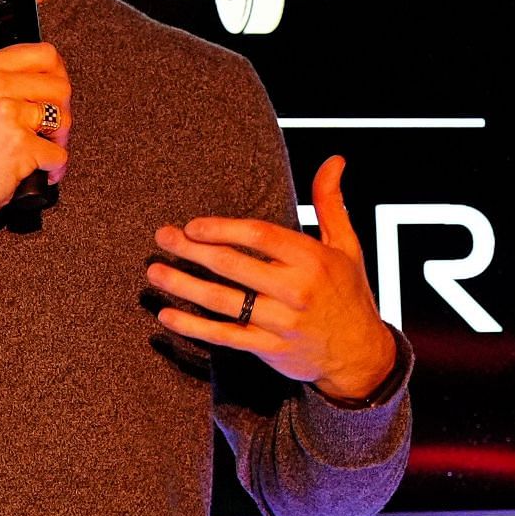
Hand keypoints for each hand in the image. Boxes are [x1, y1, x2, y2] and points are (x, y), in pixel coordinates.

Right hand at [0, 42, 70, 251]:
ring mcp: (7, 114)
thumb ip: (2, 81)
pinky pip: (58, 154)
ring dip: (59, 141)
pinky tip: (38, 172)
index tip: (55, 93)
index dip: (57, 75)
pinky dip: (52, 169)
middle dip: (62, 112)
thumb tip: (45, 81)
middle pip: (60, 86)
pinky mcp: (19, 145)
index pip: (44, 54)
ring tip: (42, 150)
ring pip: (63, 119)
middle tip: (50, 129)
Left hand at [143, 155, 396, 399]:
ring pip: (222, 302)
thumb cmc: (348, 292)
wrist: (361, 355)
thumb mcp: (346, 246)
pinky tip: (166, 315)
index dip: (222, 228)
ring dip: (182, 286)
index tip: (192, 225)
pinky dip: (192, 327)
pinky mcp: (269, 349)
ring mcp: (281, 322)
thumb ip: (330, 203)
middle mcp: (296, 290)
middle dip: (192, 250)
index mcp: (312, 260)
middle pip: (233, 266)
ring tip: (153, 272)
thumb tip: (334, 160)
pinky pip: (224, 336)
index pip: (260, 236)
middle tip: (162, 237)